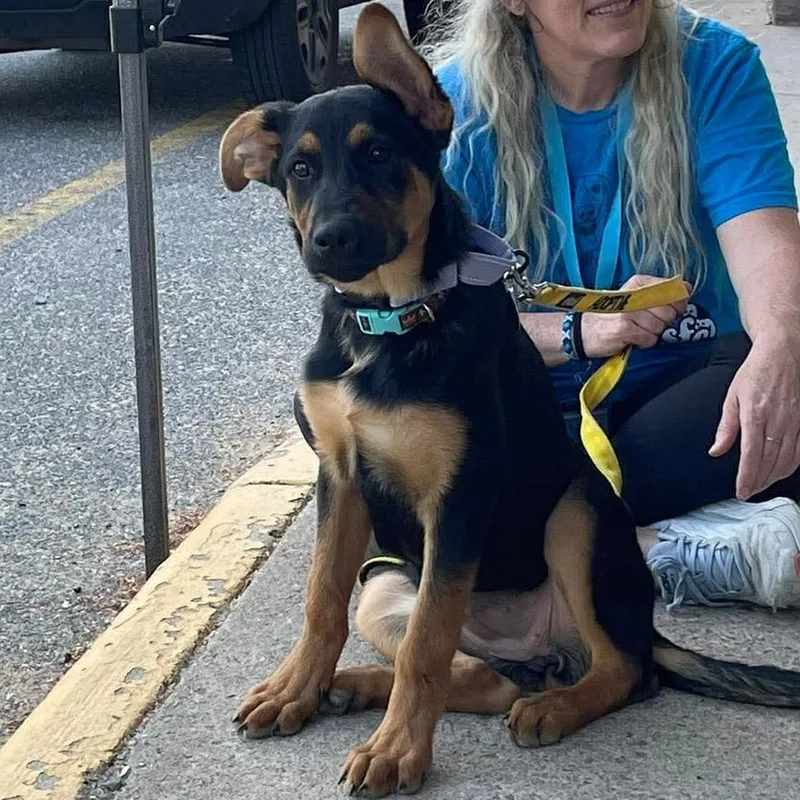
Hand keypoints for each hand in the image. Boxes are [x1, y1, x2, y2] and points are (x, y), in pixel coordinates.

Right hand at [580, 275, 689, 358]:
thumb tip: (687, 289)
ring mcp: (629, 312)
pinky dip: (643, 342)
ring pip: (660, 327)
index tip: (667, 310)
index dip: (676, 304)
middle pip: (669, 311)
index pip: (672, 289)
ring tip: (635, 331)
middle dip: (662, 322)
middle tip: (645, 324)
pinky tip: (631, 339)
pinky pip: (650, 339)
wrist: (581, 331)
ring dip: (650, 333)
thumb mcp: (633, 298)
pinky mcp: (624, 329)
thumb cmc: (610, 316)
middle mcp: (634, 295)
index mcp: (638, 283)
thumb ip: (659, 293)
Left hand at [709, 332, 799, 498]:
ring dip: (773, 477)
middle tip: (748, 491)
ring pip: (787, 460)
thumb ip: (726, 427)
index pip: (752, 455)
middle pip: (770, 461)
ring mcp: (794, 422)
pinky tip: (779, 471)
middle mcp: (778, 420)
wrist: (782, 354)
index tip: (741, 490)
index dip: (747, 477)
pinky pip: (799, 451)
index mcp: (756, 414)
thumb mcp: (732, 397)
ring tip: (760, 484)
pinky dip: (789, 466)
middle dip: (758, 481)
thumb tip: (716, 451)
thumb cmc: (754, 373)